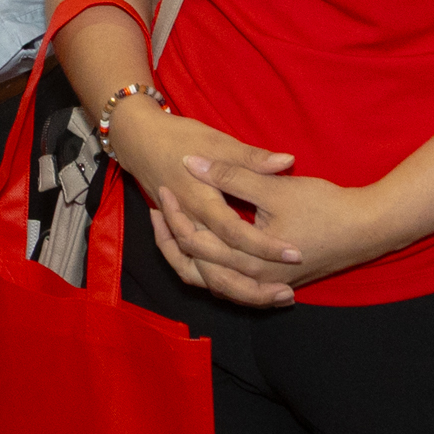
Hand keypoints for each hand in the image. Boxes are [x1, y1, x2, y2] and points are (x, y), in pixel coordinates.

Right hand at [101, 98, 298, 306]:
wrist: (138, 140)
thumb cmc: (178, 138)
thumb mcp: (217, 142)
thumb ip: (251, 159)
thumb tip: (287, 160)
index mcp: (200, 202)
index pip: (236, 234)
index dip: (266, 246)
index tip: (295, 253)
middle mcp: (191, 225)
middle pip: (219, 271)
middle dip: (254, 287)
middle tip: (288, 293)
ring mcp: (184, 234)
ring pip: (207, 278)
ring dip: (239, 292)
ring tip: (273, 296)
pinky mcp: (183, 238)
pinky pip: (198, 271)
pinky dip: (221, 283)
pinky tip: (246, 286)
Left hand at [166, 164, 399, 294]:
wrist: (368, 229)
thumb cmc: (324, 206)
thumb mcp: (273, 186)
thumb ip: (231, 174)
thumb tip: (192, 162)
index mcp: (248, 258)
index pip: (195, 242)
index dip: (174, 214)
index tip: (163, 187)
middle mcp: (253, 280)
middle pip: (196, 267)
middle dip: (173, 238)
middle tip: (158, 207)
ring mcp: (265, 286)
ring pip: (212, 282)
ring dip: (190, 258)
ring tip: (172, 230)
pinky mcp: (276, 284)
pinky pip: (232, 285)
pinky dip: (213, 270)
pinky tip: (206, 250)